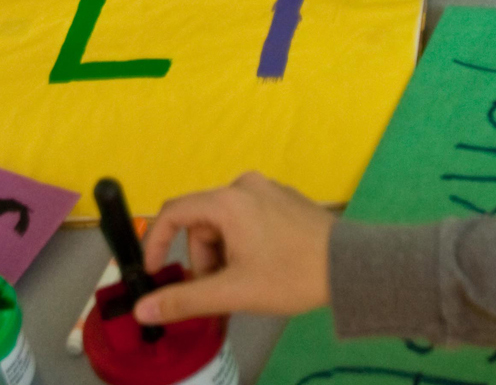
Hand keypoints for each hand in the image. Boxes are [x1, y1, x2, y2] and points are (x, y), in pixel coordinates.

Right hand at [133, 172, 335, 324]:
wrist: (351, 267)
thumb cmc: (294, 275)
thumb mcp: (234, 292)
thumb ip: (184, 299)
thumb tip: (144, 309)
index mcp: (227, 201)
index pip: (172, 212)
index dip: (157, 243)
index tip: (155, 271)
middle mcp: (244, 186)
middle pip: (201, 223)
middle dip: (204, 259)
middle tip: (222, 288)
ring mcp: (267, 189)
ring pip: (224, 223)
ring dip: (224, 254)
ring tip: (247, 280)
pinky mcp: (283, 199)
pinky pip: (247, 218)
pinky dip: (243, 243)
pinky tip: (264, 266)